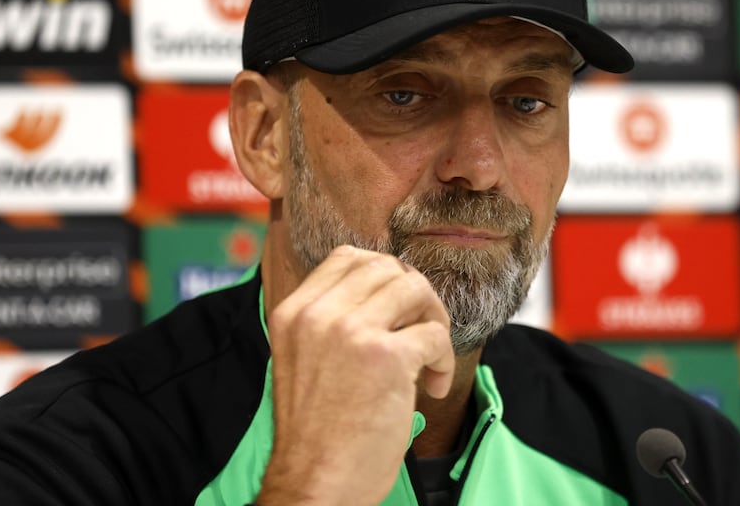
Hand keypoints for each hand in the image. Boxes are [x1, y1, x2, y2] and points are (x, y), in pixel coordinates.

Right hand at [257, 246, 454, 505]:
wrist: (315, 484)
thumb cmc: (317, 435)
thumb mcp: (303, 361)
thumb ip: (332, 322)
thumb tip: (387, 292)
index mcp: (293, 312)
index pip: (348, 257)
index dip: (384, 276)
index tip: (398, 309)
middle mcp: (318, 314)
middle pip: (387, 268)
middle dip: (416, 297)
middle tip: (422, 334)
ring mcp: (351, 332)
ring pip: (416, 289)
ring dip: (435, 321)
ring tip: (430, 359)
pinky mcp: (386, 358)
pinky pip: (436, 336)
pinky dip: (445, 362)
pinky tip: (433, 388)